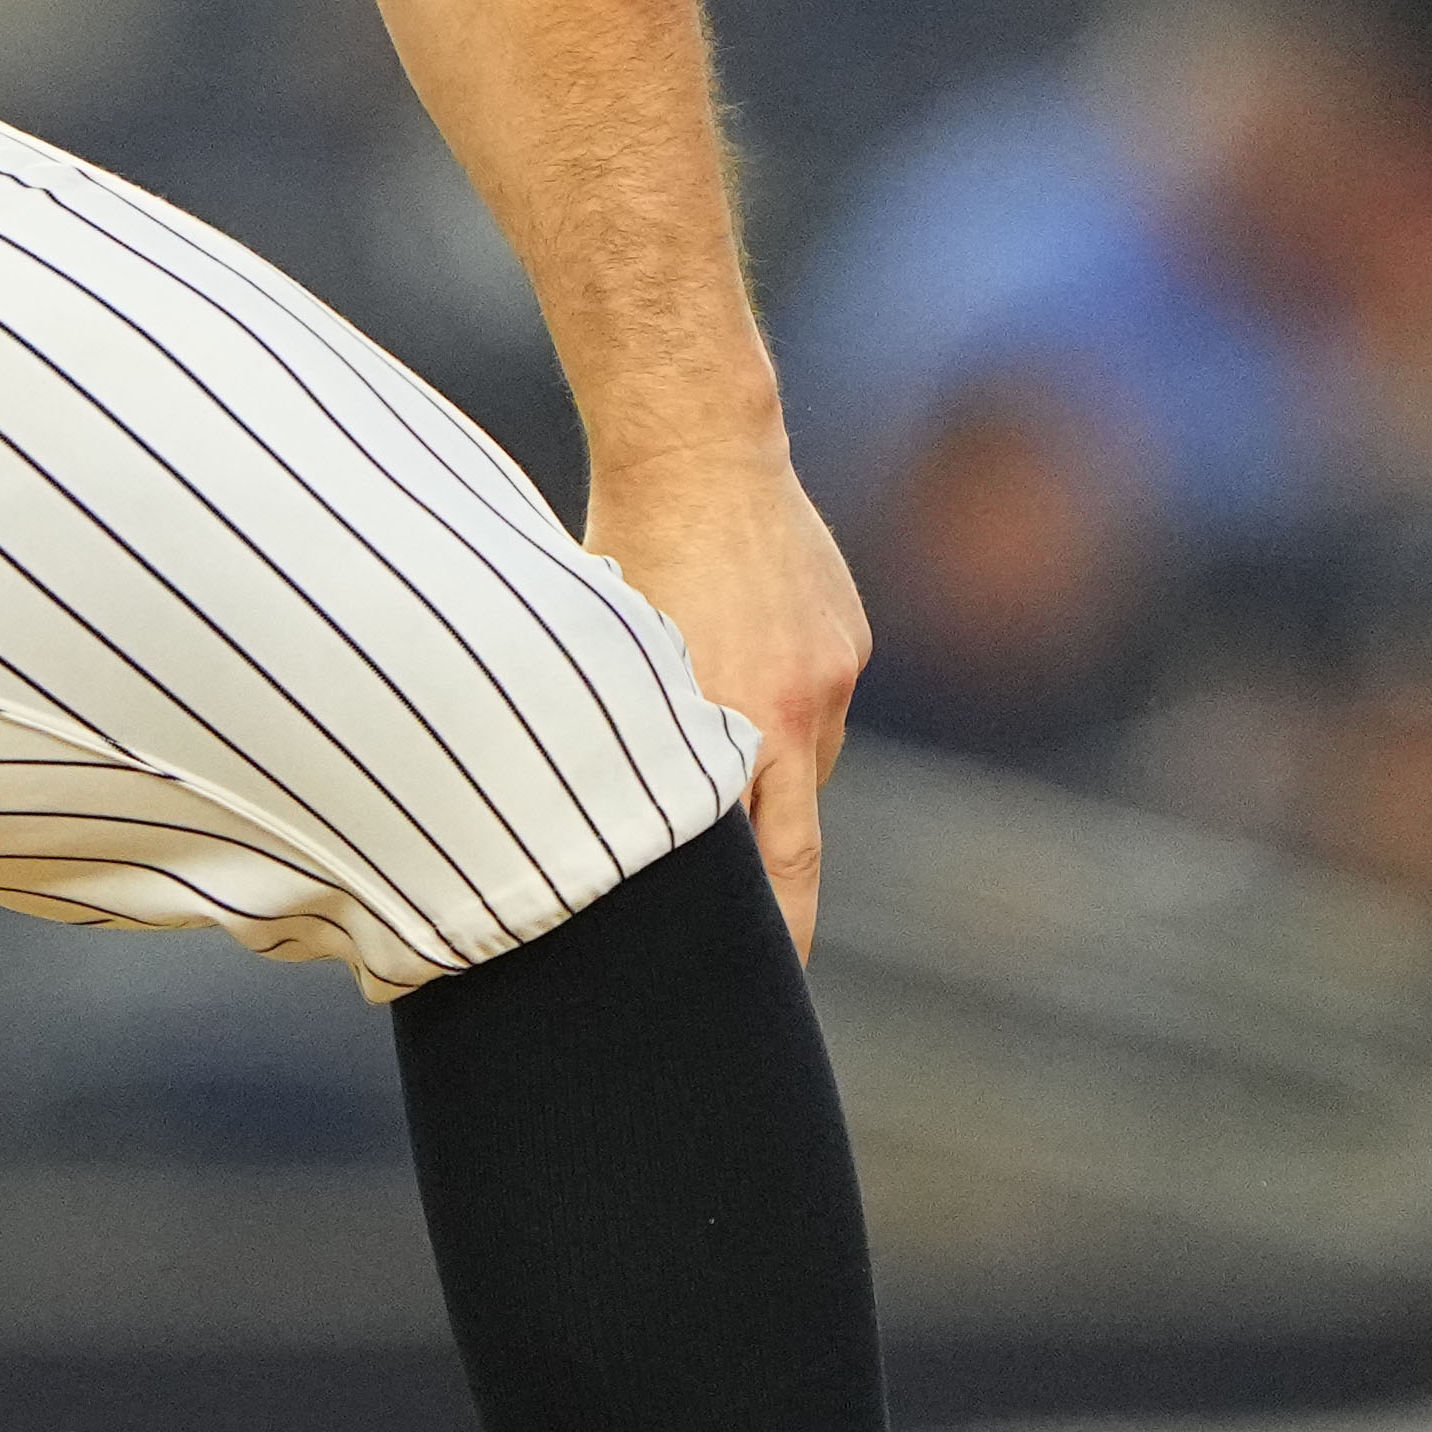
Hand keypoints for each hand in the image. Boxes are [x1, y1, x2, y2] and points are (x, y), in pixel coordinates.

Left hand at [580, 441, 870, 955]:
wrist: (697, 449)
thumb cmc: (620, 550)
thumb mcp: (602, 658)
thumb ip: (619, 741)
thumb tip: (581, 819)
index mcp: (732, 724)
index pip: (760, 867)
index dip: (762, 930)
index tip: (750, 982)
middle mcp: (795, 711)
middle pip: (797, 844)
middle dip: (781, 909)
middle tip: (763, 961)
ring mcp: (832, 676)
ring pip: (802, 768)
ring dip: (764, 781)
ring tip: (712, 756)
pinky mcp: (850, 642)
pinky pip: (817, 708)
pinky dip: (779, 715)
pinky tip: (735, 675)